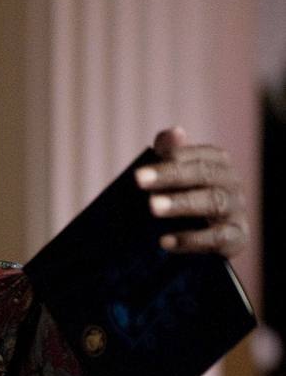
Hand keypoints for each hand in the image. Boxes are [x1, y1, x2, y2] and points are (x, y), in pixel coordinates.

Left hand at [136, 126, 247, 257]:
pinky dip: (191, 239)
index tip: (141, 170)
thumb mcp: (174, 177)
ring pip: (213, 202)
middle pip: (204, 174)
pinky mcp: (237, 237)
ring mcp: (236, 210)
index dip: (172, 157)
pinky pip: (217, 238)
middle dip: (171, 176)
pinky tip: (165, 242)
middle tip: (138, 181)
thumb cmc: (184, 200)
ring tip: (152, 207)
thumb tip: (172, 132)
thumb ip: (170, 155)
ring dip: (181, 203)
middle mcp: (231, 183)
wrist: (201, 240)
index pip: (198, 155)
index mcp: (217, 164)